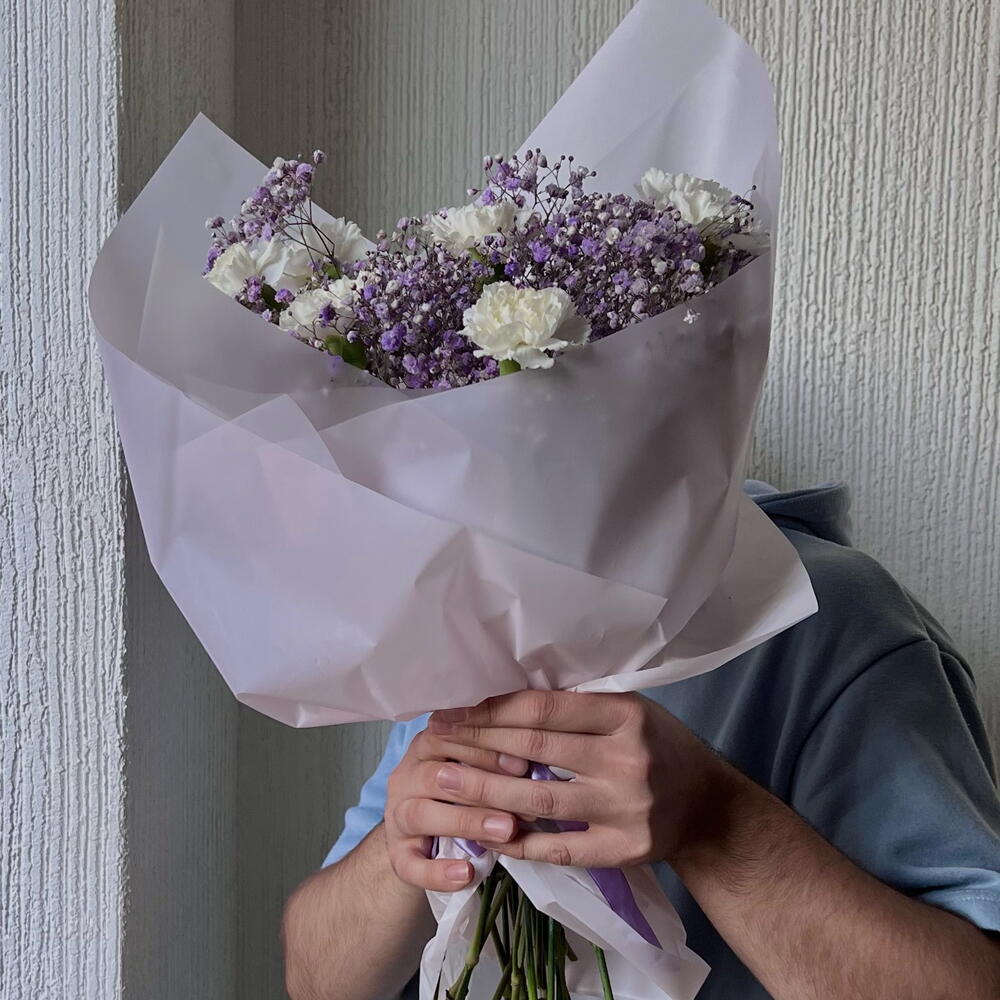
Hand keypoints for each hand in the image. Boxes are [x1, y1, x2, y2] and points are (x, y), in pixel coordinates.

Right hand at [384, 722, 530, 891]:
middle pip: (433, 775)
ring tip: (505, 832)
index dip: (484, 749)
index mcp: (425, 748)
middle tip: (521, 803)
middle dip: (480, 788)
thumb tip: (540, 764)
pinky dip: (438, 871)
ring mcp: (396, 817)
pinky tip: (466, 874)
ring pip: (419, 814)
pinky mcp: (396, 856)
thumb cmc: (460, 797)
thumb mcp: (475, 773)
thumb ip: (496, 764)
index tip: (522, 764)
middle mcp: (405, 777)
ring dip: (466, 822)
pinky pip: (410, 865)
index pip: (447, 737)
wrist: (421, 842)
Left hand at [426, 690, 727, 868]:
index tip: (456, 708)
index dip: (495, 708)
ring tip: (447, 782)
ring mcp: (626, 808)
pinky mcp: (625, 849)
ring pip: (540, 798)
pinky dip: (521, 840)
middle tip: (436, 742)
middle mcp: (626, 758)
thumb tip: (509, 697)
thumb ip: (582, 708)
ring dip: (487, 790)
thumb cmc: (662, 748)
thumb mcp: (632, 711)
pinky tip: (488, 833)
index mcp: (626, 714)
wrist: (712, 809)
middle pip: (537, 749)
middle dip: (480, 744)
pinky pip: (560, 846)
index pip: (546, 707)